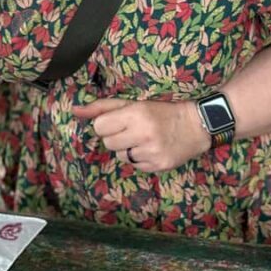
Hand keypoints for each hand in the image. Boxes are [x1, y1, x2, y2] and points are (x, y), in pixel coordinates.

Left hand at [73, 97, 210, 171]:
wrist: (196, 125)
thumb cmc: (161, 111)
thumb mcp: (133, 103)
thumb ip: (102, 107)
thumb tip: (74, 110)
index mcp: (136, 114)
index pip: (99, 127)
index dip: (106, 125)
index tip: (118, 122)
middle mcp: (143, 134)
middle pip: (108, 143)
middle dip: (116, 137)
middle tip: (132, 130)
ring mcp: (152, 152)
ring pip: (120, 156)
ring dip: (127, 149)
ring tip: (143, 139)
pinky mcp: (159, 166)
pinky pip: (134, 166)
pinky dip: (139, 159)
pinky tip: (152, 149)